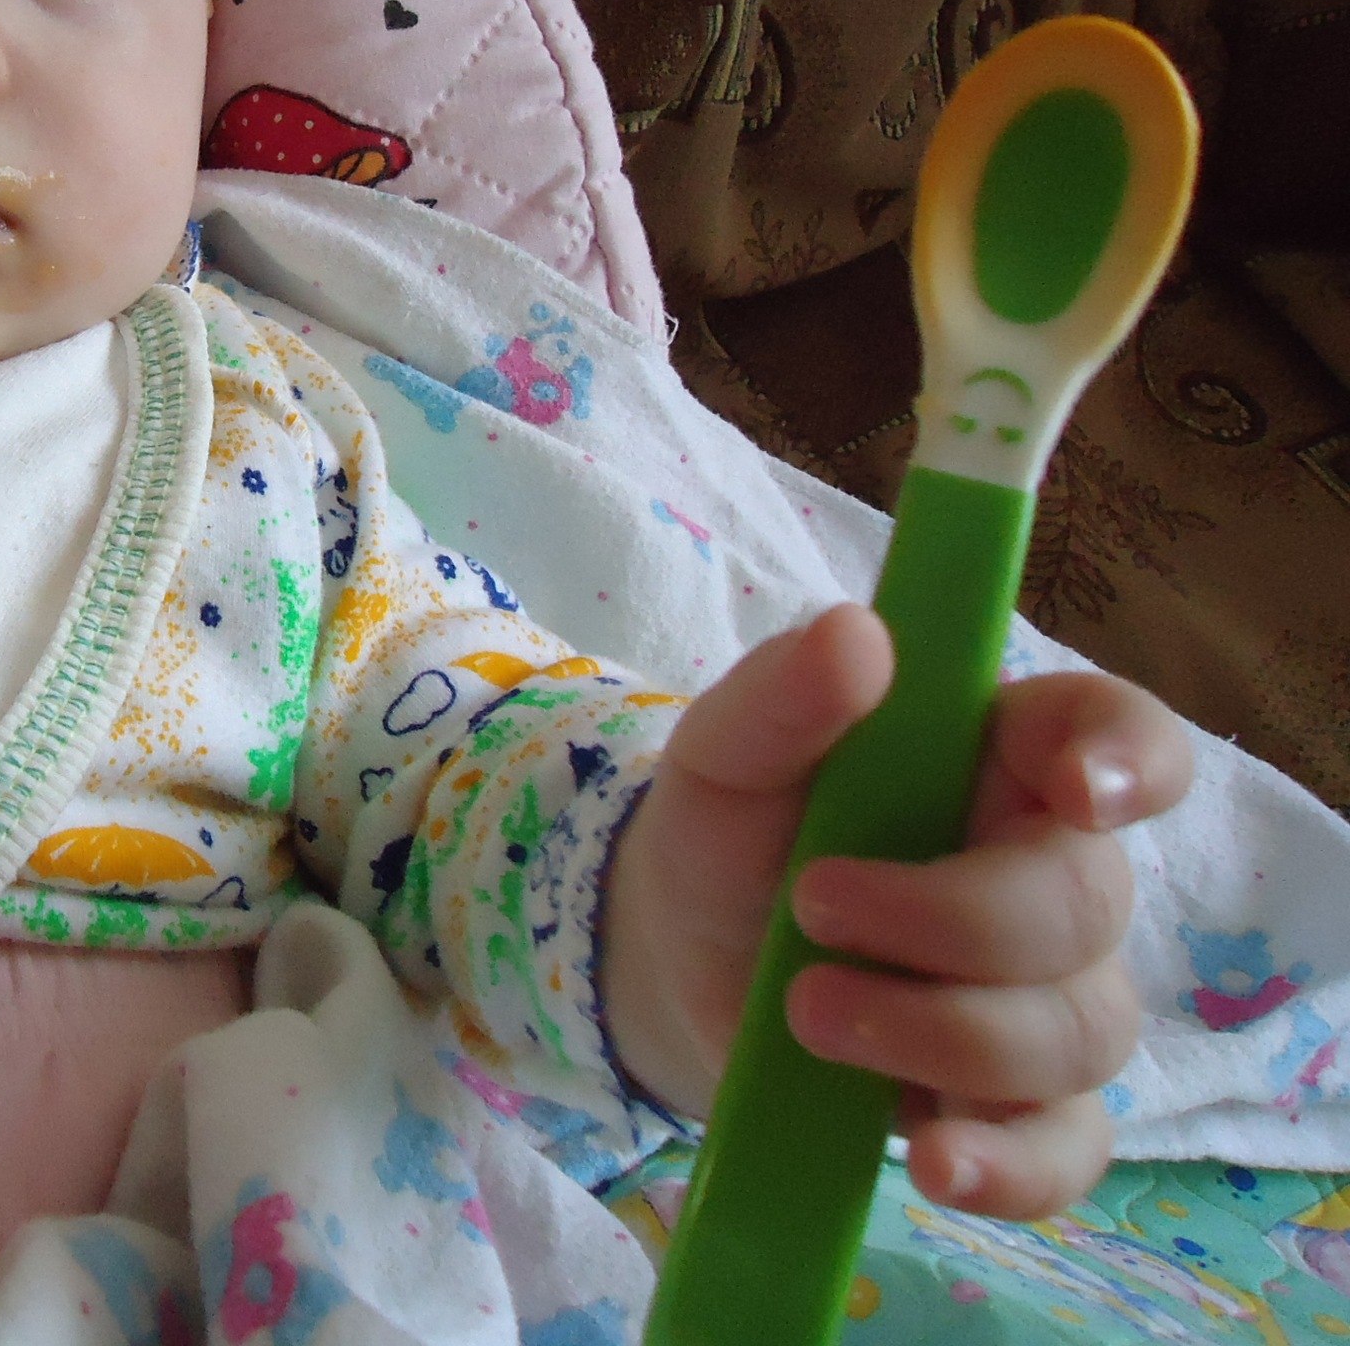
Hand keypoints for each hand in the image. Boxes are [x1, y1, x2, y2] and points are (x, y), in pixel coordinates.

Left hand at [599, 603, 1191, 1218]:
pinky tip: (935, 1164)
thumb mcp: (725, 755)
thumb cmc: (730, 832)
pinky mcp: (1008, 1106)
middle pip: (1083, 904)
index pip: (1115, 738)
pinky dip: (1009, 1168)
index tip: (1078, 791)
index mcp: (996, 759)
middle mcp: (1047, 873)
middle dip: (952, 918)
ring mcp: (1040, 998)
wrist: (673, 960)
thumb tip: (858, 634)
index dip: (1127, 760)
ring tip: (806, 1014)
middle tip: (814, 907)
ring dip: (941, 1033)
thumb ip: (782, 695)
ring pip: (1073, 1031)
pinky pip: (1063, 1150)